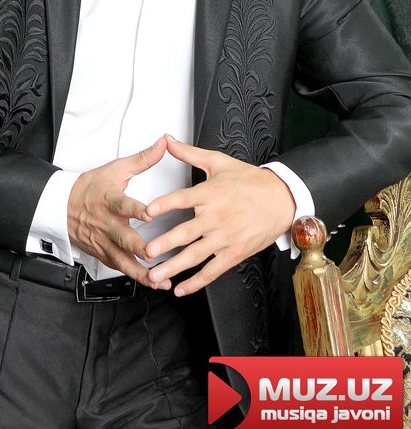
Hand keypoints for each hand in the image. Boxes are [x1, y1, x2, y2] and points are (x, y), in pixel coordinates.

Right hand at [67, 136, 169, 286]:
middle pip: (123, 237)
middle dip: (139, 247)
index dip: (136, 209)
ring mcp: (104, 242)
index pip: (123, 204)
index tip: (150, 212)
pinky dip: (136, 276)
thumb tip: (162, 144)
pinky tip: (153, 282)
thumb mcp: (115, 169)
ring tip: (159, 279)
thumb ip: (143, 159)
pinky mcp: (104, 254)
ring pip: (122, 260)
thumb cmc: (90, 188)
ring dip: (141, 271)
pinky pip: (121, 268)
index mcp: (110, 200)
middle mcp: (107, 224)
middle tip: (154, 253)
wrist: (61, 206)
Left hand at [143, 136, 295, 295]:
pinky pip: (213, 270)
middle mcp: (217, 216)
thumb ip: (189, 153)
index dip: (165, 204)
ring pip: (196, 255)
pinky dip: (196, 282)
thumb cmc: (250, 180)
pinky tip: (181, 288)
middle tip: (147, 251)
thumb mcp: (218, 162)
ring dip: (174, 267)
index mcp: (211, 193)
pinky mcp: (234, 253)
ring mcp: (226, 237)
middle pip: (186, 232)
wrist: (282, 199)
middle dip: (165, 243)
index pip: (183, 199)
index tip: (148, 211)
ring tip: (155, 275)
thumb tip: (167, 141)